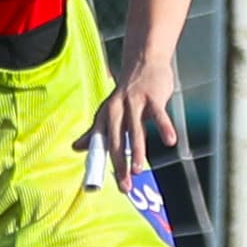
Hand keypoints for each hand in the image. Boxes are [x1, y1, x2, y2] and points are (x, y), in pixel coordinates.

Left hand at [88, 49, 179, 187]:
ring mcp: (134, 103)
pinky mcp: (153, 97)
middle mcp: (116, 111)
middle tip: (124, 186)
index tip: (101, 185)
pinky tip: (170, 141)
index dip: (101, 164)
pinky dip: (164, 127)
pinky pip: (159, 115)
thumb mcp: (109, 111)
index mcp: (105, 116)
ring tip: (139, 171)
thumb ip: (95, 131)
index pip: (100, 143)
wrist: (143, 60)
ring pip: (136, 131)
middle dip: (119, 164)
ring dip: (137, 151)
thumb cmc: (127, 92)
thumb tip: (75, 148)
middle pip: (117, 141)